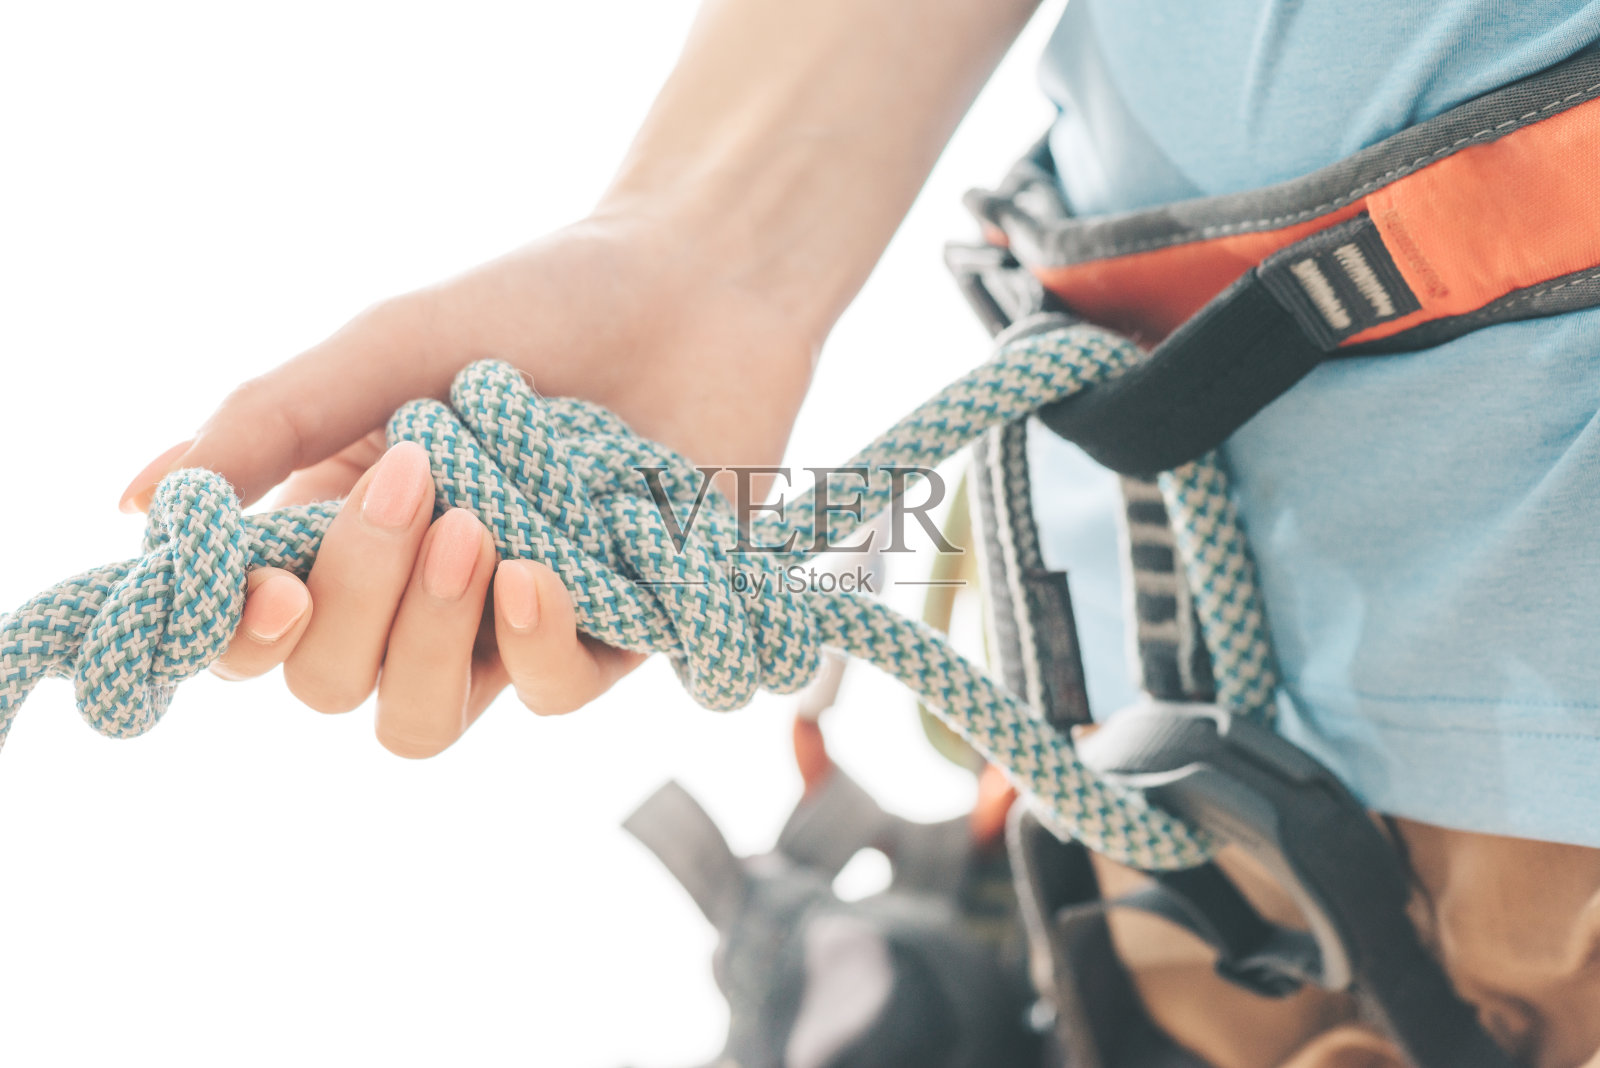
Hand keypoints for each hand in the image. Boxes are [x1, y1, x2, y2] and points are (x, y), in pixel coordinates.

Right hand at [119, 216, 815, 754]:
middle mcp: (421, 594)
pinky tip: (542, 573)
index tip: (271, 585)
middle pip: (335, 686)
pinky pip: (552, 695)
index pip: (262, 630)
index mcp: (348, 528)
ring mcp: (514, 626)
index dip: (246, 633)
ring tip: (477, 530)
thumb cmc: (535, 308)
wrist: (691, 286)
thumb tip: (134, 502)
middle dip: (356, 605)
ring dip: (430, 636)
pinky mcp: (613, 635)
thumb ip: (270, 424)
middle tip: (412, 487)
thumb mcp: (385, 351)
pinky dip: (535, 639)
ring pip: (425, 718)